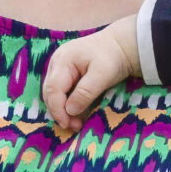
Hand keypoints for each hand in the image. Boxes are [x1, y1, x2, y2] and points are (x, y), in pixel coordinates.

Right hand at [42, 21, 139, 137]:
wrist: (120, 45)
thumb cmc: (112, 57)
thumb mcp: (103, 75)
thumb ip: (85, 92)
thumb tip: (70, 111)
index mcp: (63, 60)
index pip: (53, 90)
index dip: (57, 110)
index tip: (68, 124)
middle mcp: (56, 63)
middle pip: (49, 92)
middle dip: (59, 112)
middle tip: (75, 126)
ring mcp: (58, 67)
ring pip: (53, 93)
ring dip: (62, 109)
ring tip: (77, 122)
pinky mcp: (64, 73)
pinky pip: (60, 91)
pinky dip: (66, 103)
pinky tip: (77, 112)